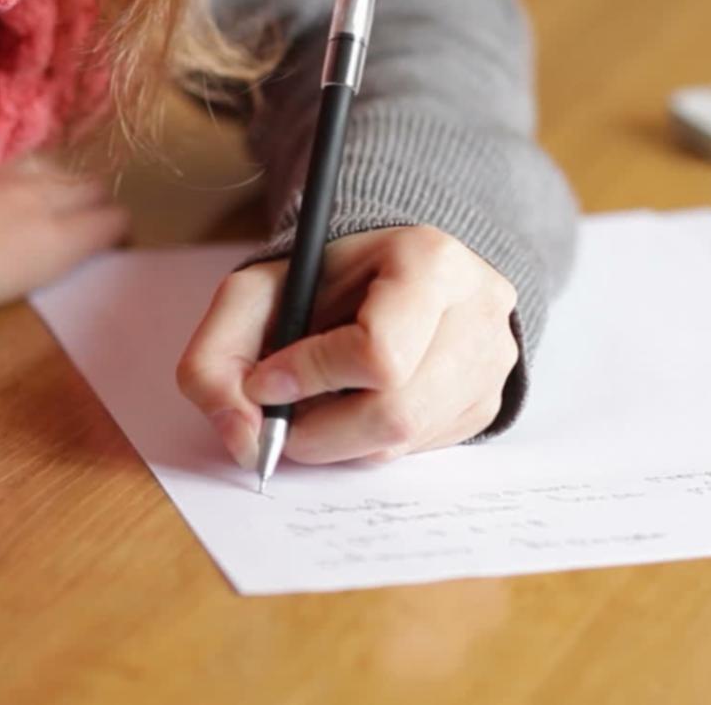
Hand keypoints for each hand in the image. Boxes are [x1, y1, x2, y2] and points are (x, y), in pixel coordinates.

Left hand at [0, 155, 130, 313]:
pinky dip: (27, 168)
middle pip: (95, 186)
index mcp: (62, 238)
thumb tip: (81, 241)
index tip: (111, 242)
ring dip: (62, 181)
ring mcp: (16, 172)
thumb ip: (62, 253)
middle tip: (81, 219)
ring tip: (45, 198)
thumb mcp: (25, 281)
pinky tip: (12, 180)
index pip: (117, 220)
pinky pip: (23, 155)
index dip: (118, 230)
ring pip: (61, 168)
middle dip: (95, 202)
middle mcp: (48, 197)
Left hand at [176, 226, 519, 467]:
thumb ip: (218, 357)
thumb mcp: (257, 293)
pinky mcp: (489, 399)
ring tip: (319, 404)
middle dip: (320, 431)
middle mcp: (478, 311)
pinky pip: (420, 448)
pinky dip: (372, 441)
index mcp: (430, 262)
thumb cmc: (326, 280)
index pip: (377, 352)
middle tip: (284, 421)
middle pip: (395, 411)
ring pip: (405, 439)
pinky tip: (358, 403)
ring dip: (342, 440)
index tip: (267, 381)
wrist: (390, 272)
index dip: (310, 378)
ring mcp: (492, 360)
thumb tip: (241, 437)